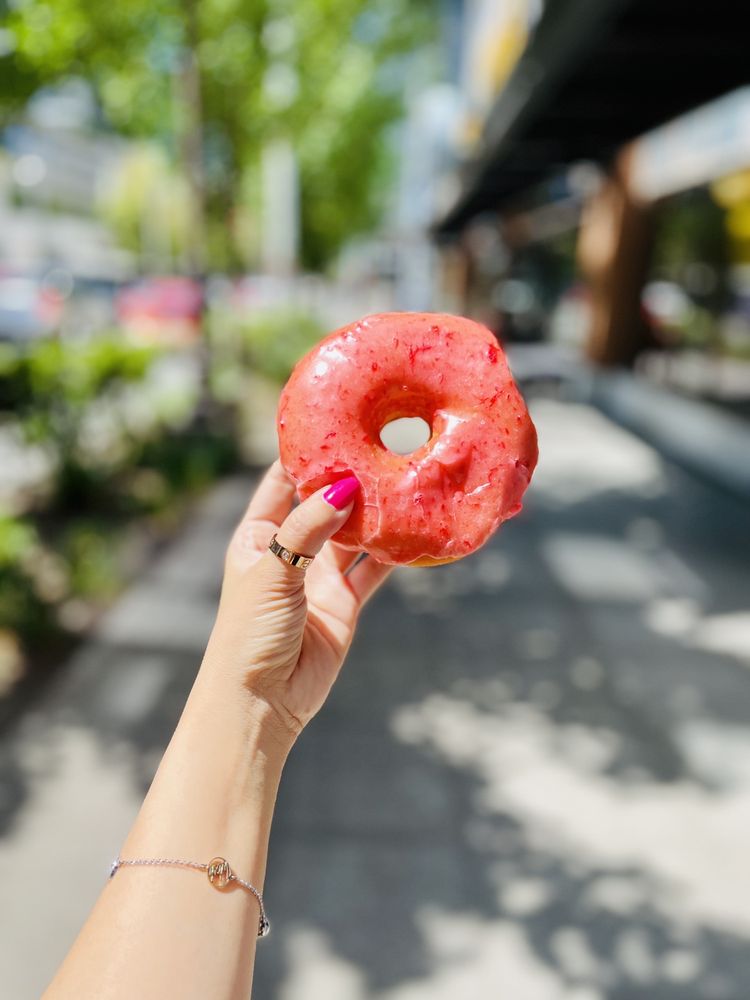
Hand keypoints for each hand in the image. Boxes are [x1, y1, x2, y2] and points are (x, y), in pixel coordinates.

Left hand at [205, 461, 391, 744]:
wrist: (261, 703)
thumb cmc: (248, 633)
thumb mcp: (272, 572)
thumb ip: (307, 529)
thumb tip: (344, 486)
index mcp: (257, 536)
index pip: (281, 482)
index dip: (304, 454)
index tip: (334, 421)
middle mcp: (289, 550)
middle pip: (323, 503)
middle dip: (348, 477)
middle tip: (381, 444)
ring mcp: (318, 576)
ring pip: (353, 533)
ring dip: (374, 512)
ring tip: (403, 478)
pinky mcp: (344, 602)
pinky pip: (373, 569)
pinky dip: (392, 552)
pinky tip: (413, 528)